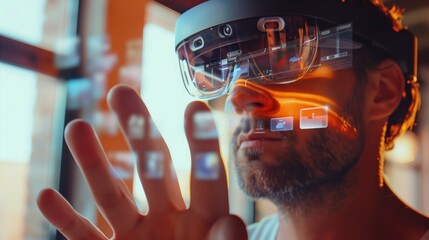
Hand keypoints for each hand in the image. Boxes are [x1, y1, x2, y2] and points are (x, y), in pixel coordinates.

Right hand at [37, 85, 246, 239]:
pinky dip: (65, 221)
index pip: (206, 178)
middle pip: (154, 169)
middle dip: (139, 131)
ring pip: (112, 196)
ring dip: (93, 164)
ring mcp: (136, 238)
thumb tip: (232, 224)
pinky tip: (46, 196)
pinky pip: (83, 239)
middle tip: (122, 91)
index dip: (201, 144)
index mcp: (204, 222)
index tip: (195, 107)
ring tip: (77, 126)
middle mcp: (169, 221)